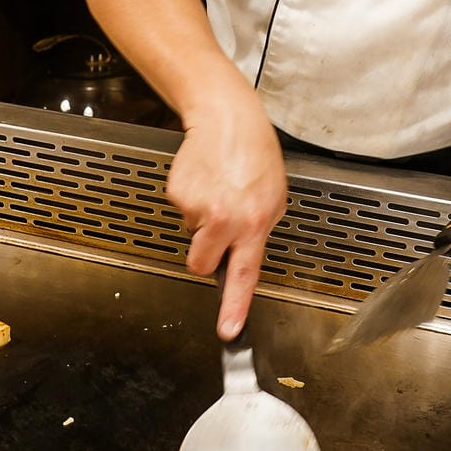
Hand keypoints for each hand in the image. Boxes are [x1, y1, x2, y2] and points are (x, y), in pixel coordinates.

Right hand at [166, 89, 286, 339]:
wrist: (226, 118)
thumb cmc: (255, 155)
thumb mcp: (274, 198)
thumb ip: (258, 232)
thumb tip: (242, 257)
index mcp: (253, 223)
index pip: (243, 276)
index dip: (234, 307)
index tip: (228, 332)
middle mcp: (223, 219)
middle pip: (200, 265)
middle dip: (206, 256)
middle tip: (219, 230)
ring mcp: (196, 207)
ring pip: (191, 235)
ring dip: (202, 221)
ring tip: (219, 190)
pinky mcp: (177, 193)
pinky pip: (182, 211)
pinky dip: (192, 199)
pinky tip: (206, 179)